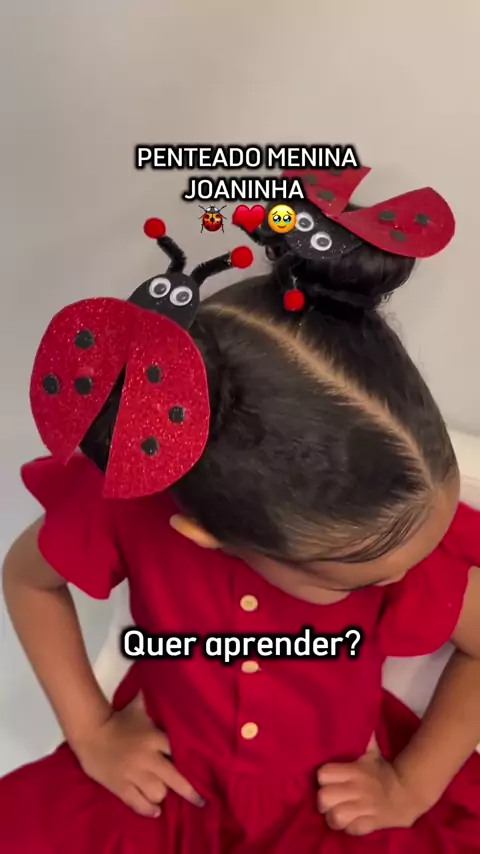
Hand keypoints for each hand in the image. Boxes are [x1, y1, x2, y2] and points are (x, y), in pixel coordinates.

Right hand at [72, 694, 204, 817]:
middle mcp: (147, 758)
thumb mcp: (139, 708)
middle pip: (175, 779)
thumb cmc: (119, 720)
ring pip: (158, 793)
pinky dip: (148, 810)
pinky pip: (138, 804)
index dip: (191, 763)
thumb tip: (169, 689)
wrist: (90, 732)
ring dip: (162, 795)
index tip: (203, 770)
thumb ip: (155, 703)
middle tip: (201, 801)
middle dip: (189, 791)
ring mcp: (133, 775)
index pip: (179, 753)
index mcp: (154, 738)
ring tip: (164, 794)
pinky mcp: (120, 787)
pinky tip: (155, 811)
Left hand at [317, 735, 426, 835]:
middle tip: (328, 800)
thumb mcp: (372, 752)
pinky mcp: (371, 825)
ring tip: (336, 813)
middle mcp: (356, 790)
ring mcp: (363, 809)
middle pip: (324, 798)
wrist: (409, 792)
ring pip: (335, 818)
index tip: (327, 780)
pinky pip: (351, 830)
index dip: (322, 778)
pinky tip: (350, 822)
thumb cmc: (384, 771)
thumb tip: (356, 713)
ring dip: (333, 818)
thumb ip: (362, 738)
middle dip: (323, 801)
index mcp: (354, 771)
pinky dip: (348, 828)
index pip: (323, 774)